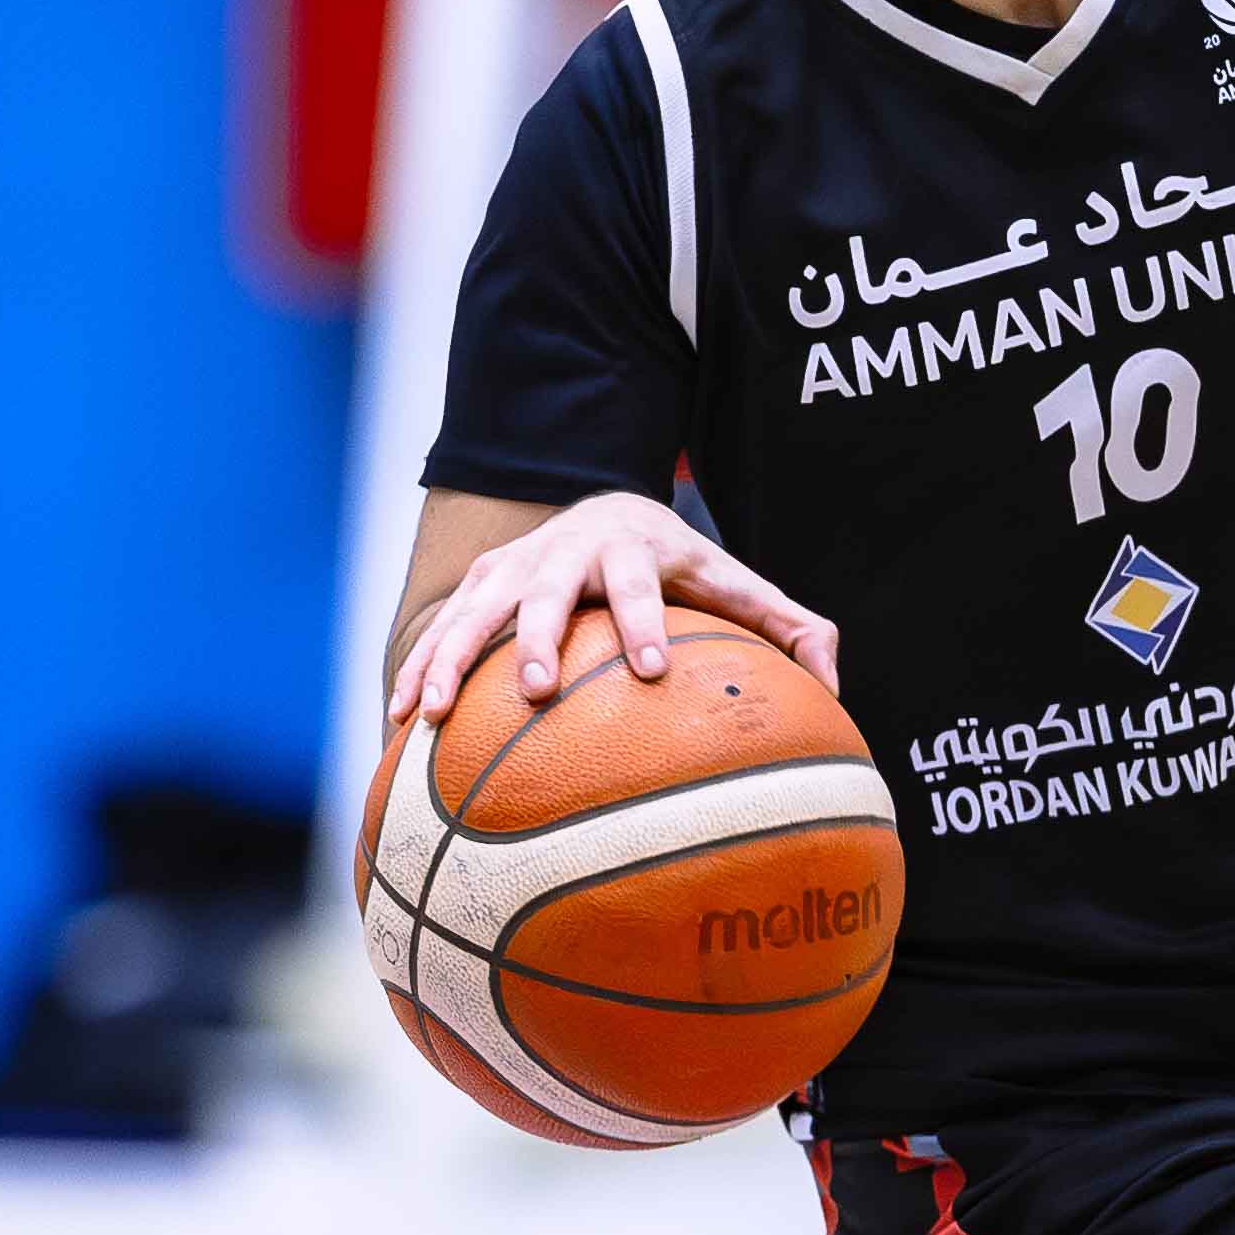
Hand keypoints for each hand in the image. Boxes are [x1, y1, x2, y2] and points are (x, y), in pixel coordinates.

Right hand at [387, 493, 841, 725]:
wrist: (609, 511)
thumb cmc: (684, 569)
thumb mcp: (737, 587)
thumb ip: (792, 628)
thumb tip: (835, 687)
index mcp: (637, 549)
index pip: (641, 582)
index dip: (644, 620)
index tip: (652, 670)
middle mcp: (568, 550)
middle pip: (546, 591)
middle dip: (534, 636)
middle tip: (532, 690)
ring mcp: (517, 565)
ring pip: (474, 610)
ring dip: (448, 659)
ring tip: (427, 715)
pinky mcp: (480, 583)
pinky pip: (441, 628)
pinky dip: (417, 668)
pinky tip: (399, 722)